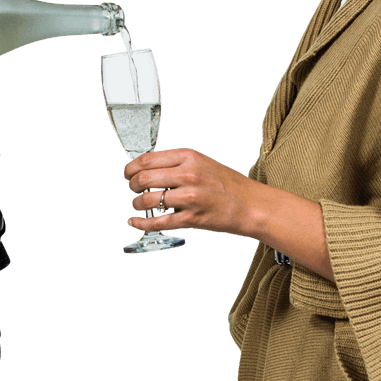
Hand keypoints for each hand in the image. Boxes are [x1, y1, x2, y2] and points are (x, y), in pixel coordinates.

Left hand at [125, 148, 334, 279]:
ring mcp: (190, 197)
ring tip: (138, 205)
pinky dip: (141, 223)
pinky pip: (158, 222)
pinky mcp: (192, 219)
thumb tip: (146, 168)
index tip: (127, 173)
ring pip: (148, 200)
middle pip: (144, 179)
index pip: (147, 159)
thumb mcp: (202, 163)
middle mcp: (188, 174)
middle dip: (131, 186)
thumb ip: (176, 163)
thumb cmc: (227, 184)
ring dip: (137, 204)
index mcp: (189, 156)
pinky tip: (135, 221)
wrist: (252, 205)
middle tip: (132, 190)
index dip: (131, 168)